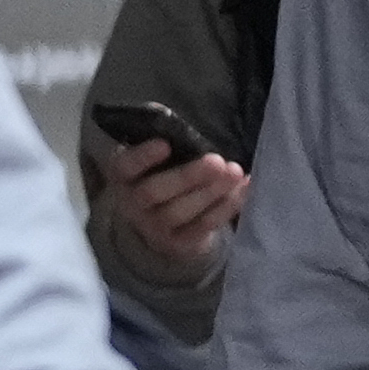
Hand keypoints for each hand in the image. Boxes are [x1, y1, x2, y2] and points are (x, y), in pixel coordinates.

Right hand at [99, 138, 248, 285]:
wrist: (163, 220)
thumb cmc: (163, 173)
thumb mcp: (156, 156)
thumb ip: (166, 140)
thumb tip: (179, 125)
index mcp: (123, 176)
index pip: (125, 166)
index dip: (143, 157)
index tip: (165, 144)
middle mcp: (132, 204)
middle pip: (154, 192)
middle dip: (187, 176)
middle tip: (217, 162)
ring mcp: (154, 228)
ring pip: (179, 212)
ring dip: (211, 192)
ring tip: (235, 172)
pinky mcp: (178, 243)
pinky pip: (203, 226)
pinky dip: (227, 206)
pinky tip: (244, 187)